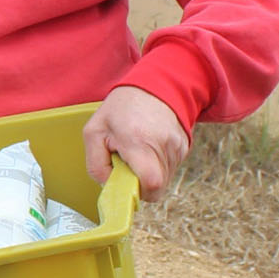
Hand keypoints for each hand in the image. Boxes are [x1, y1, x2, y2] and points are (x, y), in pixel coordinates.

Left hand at [83, 85, 188, 199]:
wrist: (153, 85)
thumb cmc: (120, 109)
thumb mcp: (94, 132)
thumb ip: (96, 165)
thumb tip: (108, 187)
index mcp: (138, 141)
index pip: (151, 183)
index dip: (139, 192)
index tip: (126, 183)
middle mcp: (163, 145)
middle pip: (157, 187)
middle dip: (140, 184)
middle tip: (128, 166)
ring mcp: (177, 146)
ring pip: (165, 180)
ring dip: (149, 174)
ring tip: (138, 152)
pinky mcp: (184, 147)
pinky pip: (170, 169)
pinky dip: (158, 166)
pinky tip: (149, 147)